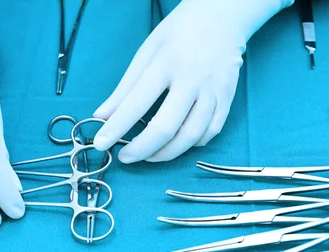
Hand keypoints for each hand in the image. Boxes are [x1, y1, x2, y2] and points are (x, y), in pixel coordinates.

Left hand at [93, 0, 293, 162]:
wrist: (222, 17)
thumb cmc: (179, 33)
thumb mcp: (146, 52)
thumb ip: (125, 88)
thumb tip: (102, 116)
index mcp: (166, 63)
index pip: (136, 103)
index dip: (116, 128)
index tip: (101, 144)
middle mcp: (192, 79)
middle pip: (166, 127)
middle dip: (141, 149)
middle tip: (125, 157)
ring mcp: (213, 90)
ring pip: (191, 135)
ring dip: (166, 153)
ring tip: (149, 156)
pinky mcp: (228, 98)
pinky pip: (211, 132)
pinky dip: (192, 145)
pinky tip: (177, 144)